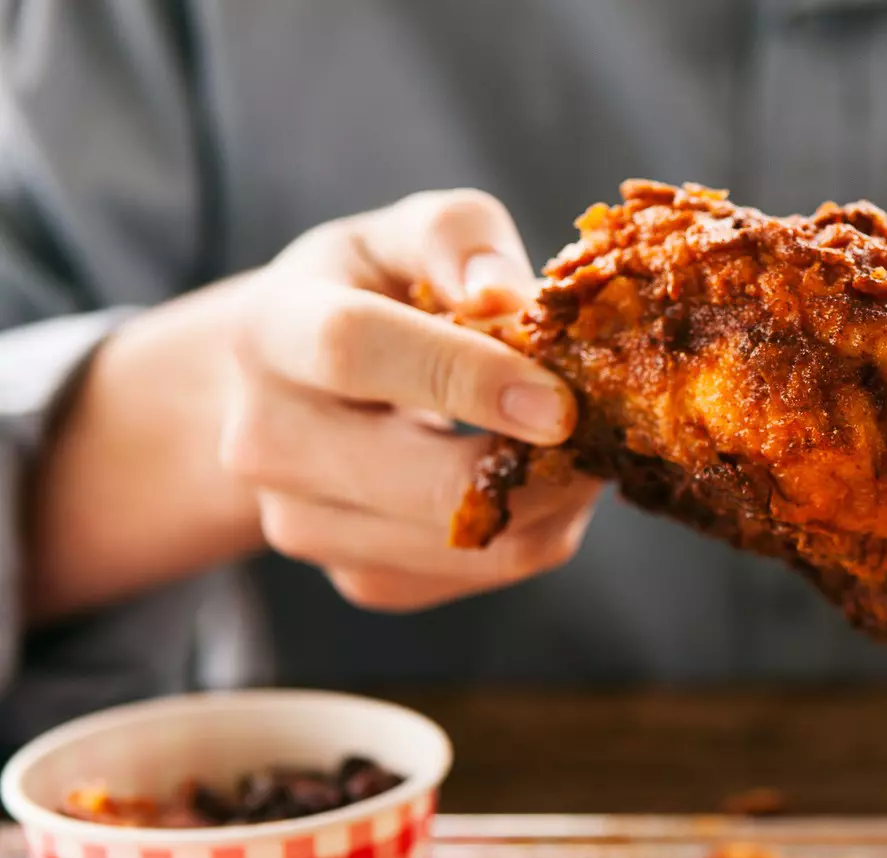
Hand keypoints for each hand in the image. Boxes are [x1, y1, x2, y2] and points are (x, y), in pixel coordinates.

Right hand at [222, 189, 597, 610]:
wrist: (291, 388)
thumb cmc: (367, 294)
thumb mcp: (404, 236)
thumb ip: (457, 238)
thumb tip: (509, 296)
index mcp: (272, 328)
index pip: (355, 351)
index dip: (466, 376)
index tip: (560, 401)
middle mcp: (267, 439)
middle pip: (420, 484)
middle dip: (535, 466)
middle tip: (604, 430)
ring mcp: (304, 523)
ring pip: (465, 542)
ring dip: (549, 501)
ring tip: (577, 447)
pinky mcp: (358, 577)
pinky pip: (475, 576)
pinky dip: (533, 533)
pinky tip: (539, 483)